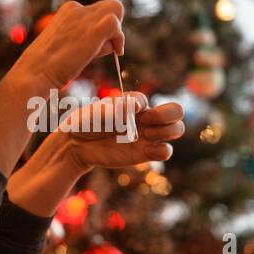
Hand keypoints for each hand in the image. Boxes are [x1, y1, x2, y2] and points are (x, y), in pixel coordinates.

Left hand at [7, 93, 183, 216]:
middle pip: (176, 111)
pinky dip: (163, 151)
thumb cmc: (86, 123)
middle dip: (168, 114)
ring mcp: (146, 136)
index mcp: (132, 104)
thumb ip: (117, 109)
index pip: (146, 100)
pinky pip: (165, 152)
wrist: (77, 146)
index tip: (123, 113)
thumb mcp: (97, 113)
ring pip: (176, 130)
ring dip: (168, 131)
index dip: (139, 105)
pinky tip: (147, 151)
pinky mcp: (145, 153)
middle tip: (147, 121)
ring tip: (147, 135)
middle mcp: (144, 117)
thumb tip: (139, 106)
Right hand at [13, 0, 124, 88]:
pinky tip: (116, 52)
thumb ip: (84, 39)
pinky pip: (116, 23)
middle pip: (109, 7)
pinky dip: (120, 38)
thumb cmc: (47, 67)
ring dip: (115, 33)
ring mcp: (84, 18)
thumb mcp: (66, 47)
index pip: (96, 12)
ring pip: (116, 10)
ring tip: (101, 53)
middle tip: (104, 49)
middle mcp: (76, 8)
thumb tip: (108, 43)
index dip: (101, 29)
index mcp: (68, 11)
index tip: (94, 48)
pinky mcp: (93, 30)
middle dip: (112, 27)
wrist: (35, 74)